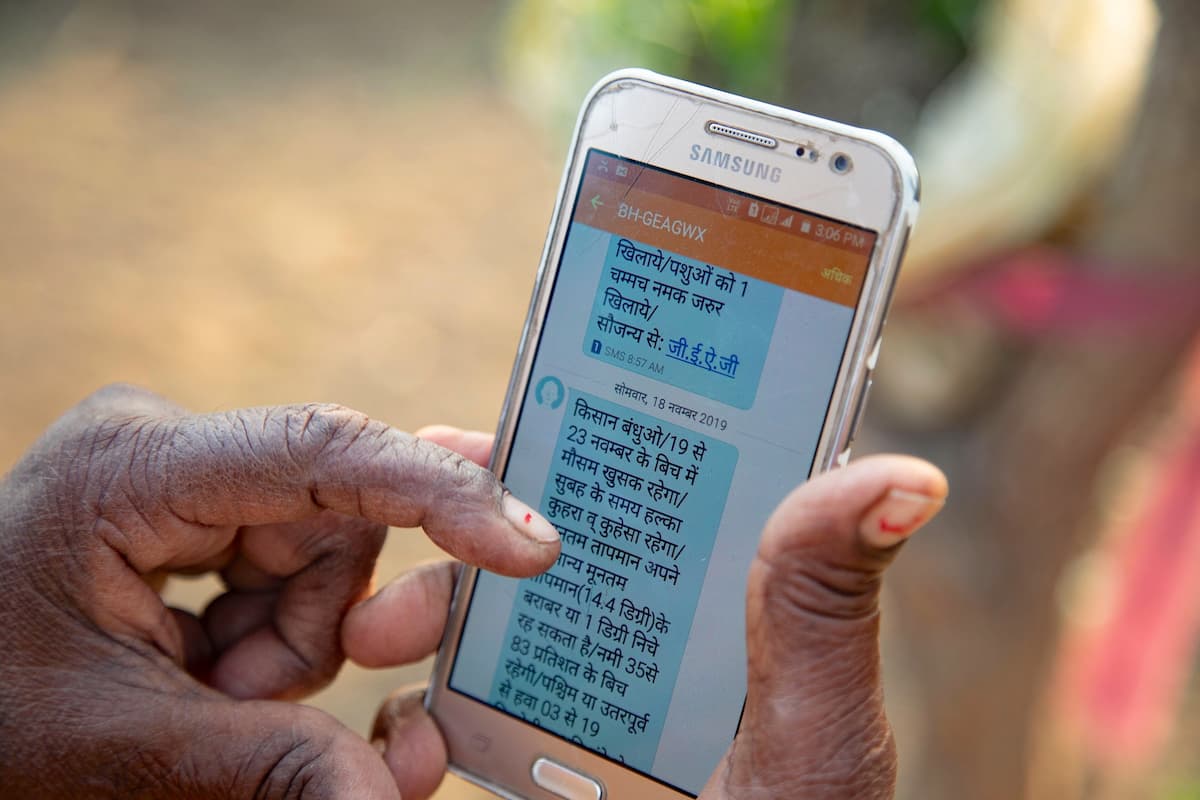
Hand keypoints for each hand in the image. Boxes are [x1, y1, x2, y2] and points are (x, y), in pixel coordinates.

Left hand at [0, 386, 559, 798]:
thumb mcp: (121, 751)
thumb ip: (272, 772)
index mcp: (132, 471)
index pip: (318, 455)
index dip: (437, 496)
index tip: (531, 548)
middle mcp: (169, 455)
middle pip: (334, 523)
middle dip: (337, 625)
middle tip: (369, 684)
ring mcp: (184, 488)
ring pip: (324, 561)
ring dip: (298, 653)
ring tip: (218, 704)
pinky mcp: (196, 526)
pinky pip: (291, 582)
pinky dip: (279, 649)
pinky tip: (221, 689)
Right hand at [351, 427, 945, 799]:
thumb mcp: (811, 738)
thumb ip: (827, 611)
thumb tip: (909, 478)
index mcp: (740, 610)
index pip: (662, 493)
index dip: (584, 440)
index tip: (506, 412)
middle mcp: (669, 644)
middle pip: (556, 550)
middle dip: (470, 530)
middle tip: (418, 507)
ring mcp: (606, 706)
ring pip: (502, 628)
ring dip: (431, 616)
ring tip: (371, 637)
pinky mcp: (554, 763)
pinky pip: (474, 718)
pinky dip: (424, 719)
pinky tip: (406, 735)